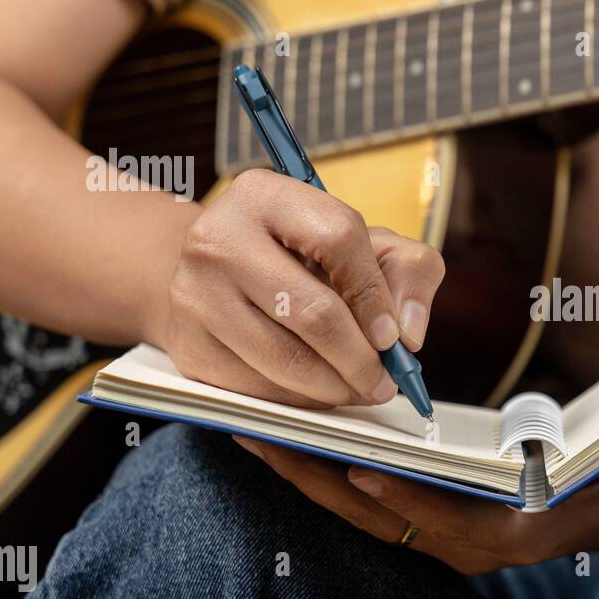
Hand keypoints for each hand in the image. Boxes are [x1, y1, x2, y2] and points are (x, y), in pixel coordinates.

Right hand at [148, 169, 444, 407]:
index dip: (375, 294)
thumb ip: (410, 270)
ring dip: (336, 388)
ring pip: (286, 360)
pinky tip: (319, 393)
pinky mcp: (188, 346)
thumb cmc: (304, 258)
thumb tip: (409, 333)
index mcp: (266, 196)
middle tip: (384, 382)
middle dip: (361, 359)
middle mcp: (219, 239)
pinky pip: (258, 389)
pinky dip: (300, 402)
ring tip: (359, 390)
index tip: (392, 336)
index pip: (338, 239)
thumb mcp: (363, 243)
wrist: (216, 275)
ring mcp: (195, 294)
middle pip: (312, 312)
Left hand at [235, 368, 598, 573]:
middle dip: (319, 476)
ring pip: (357, 508)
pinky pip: (359, 495)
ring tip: (242, 421)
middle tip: (257, 431)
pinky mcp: (425, 512)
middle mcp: (473, 543)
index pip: (457, 524)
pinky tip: (278, 425)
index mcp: (523, 533)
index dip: (409, 500)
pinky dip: (316, 464)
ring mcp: (442, 531)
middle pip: (383, 516)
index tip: (361, 468)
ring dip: (301, 468)